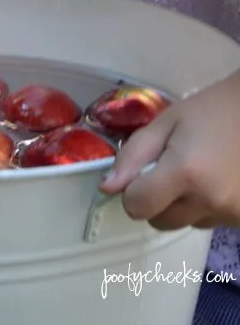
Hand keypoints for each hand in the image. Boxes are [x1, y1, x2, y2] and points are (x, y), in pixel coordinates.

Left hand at [99, 69, 239, 229]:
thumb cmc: (209, 110)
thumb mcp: (165, 122)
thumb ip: (133, 155)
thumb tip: (107, 187)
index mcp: (185, 173)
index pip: (137, 207)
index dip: (132, 190)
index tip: (142, 171)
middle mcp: (209, 201)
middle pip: (159, 220)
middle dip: (155, 199)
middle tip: (170, 167)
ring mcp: (230, 214)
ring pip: (183, 223)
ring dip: (181, 204)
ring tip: (197, 171)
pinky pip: (207, 221)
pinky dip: (203, 206)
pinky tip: (214, 179)